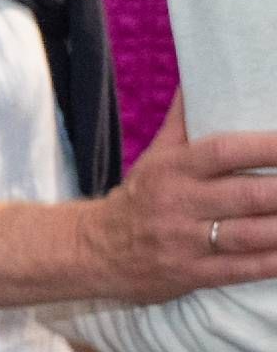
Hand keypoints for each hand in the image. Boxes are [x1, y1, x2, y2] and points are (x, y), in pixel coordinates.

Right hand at [87, 127, 276, 301]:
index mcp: (175, 169)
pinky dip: (274, 262)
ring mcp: (186, 242)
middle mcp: (180, 204)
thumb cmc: (141, 196)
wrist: (92, 250)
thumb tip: (201, 76)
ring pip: (250, 234)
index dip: (269, 147)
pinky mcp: (191, 274)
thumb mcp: (157, 155)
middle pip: (248, 194)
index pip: (227, 151)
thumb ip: (186, 120)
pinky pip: (242, 269)